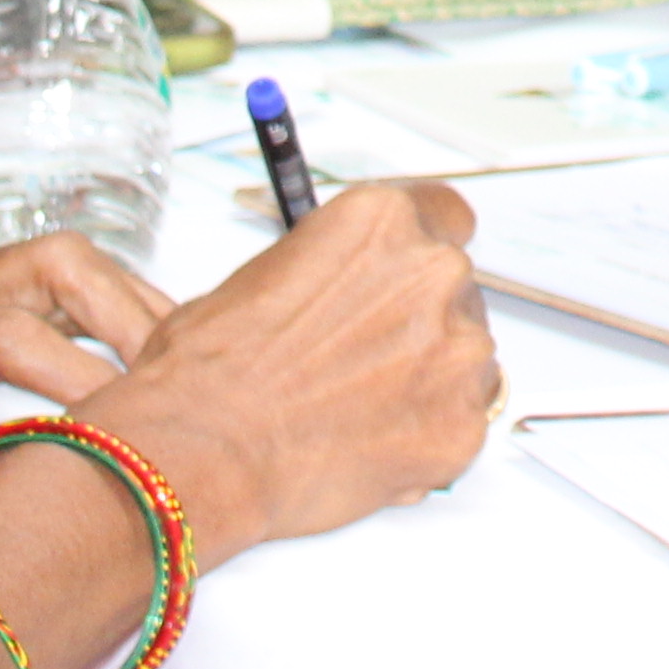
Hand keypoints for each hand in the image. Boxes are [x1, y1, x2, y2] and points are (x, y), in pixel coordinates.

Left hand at [0, 233, 178, 553]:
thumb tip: (28, 476)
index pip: (1, 334)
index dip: (69, 374)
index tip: (119, 425)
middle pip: (46, 265)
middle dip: (120, 316)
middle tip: (170, 379)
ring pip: (62, 263)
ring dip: (127, 305)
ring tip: (174, 368)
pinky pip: (58, 284)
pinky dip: (112, 310)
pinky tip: (147, 359)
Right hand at [79, 180, 499, 549]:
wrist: (200, 451)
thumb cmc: (211, 371)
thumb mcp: (268, 274)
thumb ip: (338, 271)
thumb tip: (354, 289)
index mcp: (383, 223)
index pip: (446, 216)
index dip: (421, 255)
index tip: (409, 279)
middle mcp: (432, 273)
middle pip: (456, 291)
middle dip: (419, 324)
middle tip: (363, 362)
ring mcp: (458, 351)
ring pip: (467, 360)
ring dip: (430, 380)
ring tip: (358, 412)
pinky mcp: (463, 424)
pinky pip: (463, 424)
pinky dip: (428, 438)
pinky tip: (370, 447)